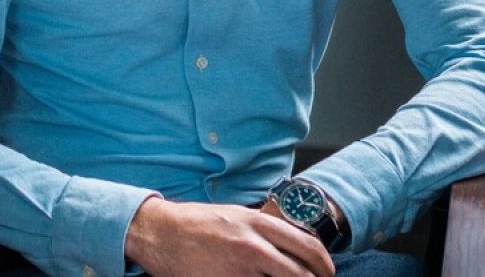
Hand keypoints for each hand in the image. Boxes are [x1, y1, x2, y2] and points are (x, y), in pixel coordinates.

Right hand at [124, 197, 334, 276]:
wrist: (158, 232)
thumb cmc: (195, 222)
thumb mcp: (235, 215)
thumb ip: (263, 229)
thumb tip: (291, 246)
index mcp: (256, 223)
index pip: (307, 246)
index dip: (324, 264)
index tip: (327, 272)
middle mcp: (251, 246)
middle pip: (300, 275)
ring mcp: (238, 270)